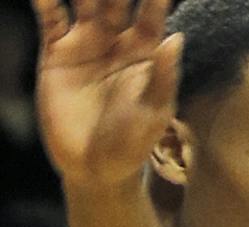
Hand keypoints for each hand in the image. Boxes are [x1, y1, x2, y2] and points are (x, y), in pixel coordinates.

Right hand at [33, 0, 181, 190]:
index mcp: (145, 52)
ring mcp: (85, 43)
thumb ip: (163, 75)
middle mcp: (115, 40)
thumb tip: (177, 38)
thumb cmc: (133, 143)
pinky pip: (49, 16)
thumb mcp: (154, 112)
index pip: (152, 12)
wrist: (95, 167)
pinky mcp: (57, 51)